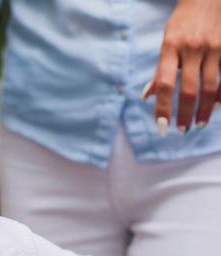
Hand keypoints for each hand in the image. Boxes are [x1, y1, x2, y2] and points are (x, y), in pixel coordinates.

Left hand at [142, 0, 220, 136]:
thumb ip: (160, 70)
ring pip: (210, 87)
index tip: (162, 127)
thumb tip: (147, 97)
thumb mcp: (167, 40)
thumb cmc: (184, 21)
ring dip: (205, 110)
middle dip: (185, 114)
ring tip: (199, 124)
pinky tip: (216, 107)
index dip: (163, 108)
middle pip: (189, 90)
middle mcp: (192, 48)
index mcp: (170, 47)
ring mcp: (214, 47)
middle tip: (182, 130)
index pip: (165, 85)